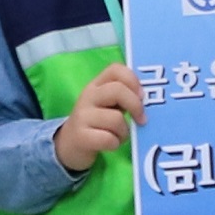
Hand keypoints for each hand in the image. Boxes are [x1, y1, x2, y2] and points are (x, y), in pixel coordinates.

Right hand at [53, 62, 145, 178]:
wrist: (68, 145)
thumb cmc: (95, 123)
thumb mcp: (106, 105)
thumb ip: (123, 97)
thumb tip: (146, 99)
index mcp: (96, 85)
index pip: (115, 69)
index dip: (133, 80)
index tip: (142, 96)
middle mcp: (88, 96)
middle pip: (117, 90)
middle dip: (135, 106)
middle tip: (141, 120)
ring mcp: (82, 116)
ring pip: (116, 119)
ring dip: (125, 132)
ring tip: (120, 136)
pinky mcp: (81, 136)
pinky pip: (108, 139)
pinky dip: (115, 144)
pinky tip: (111, 144)